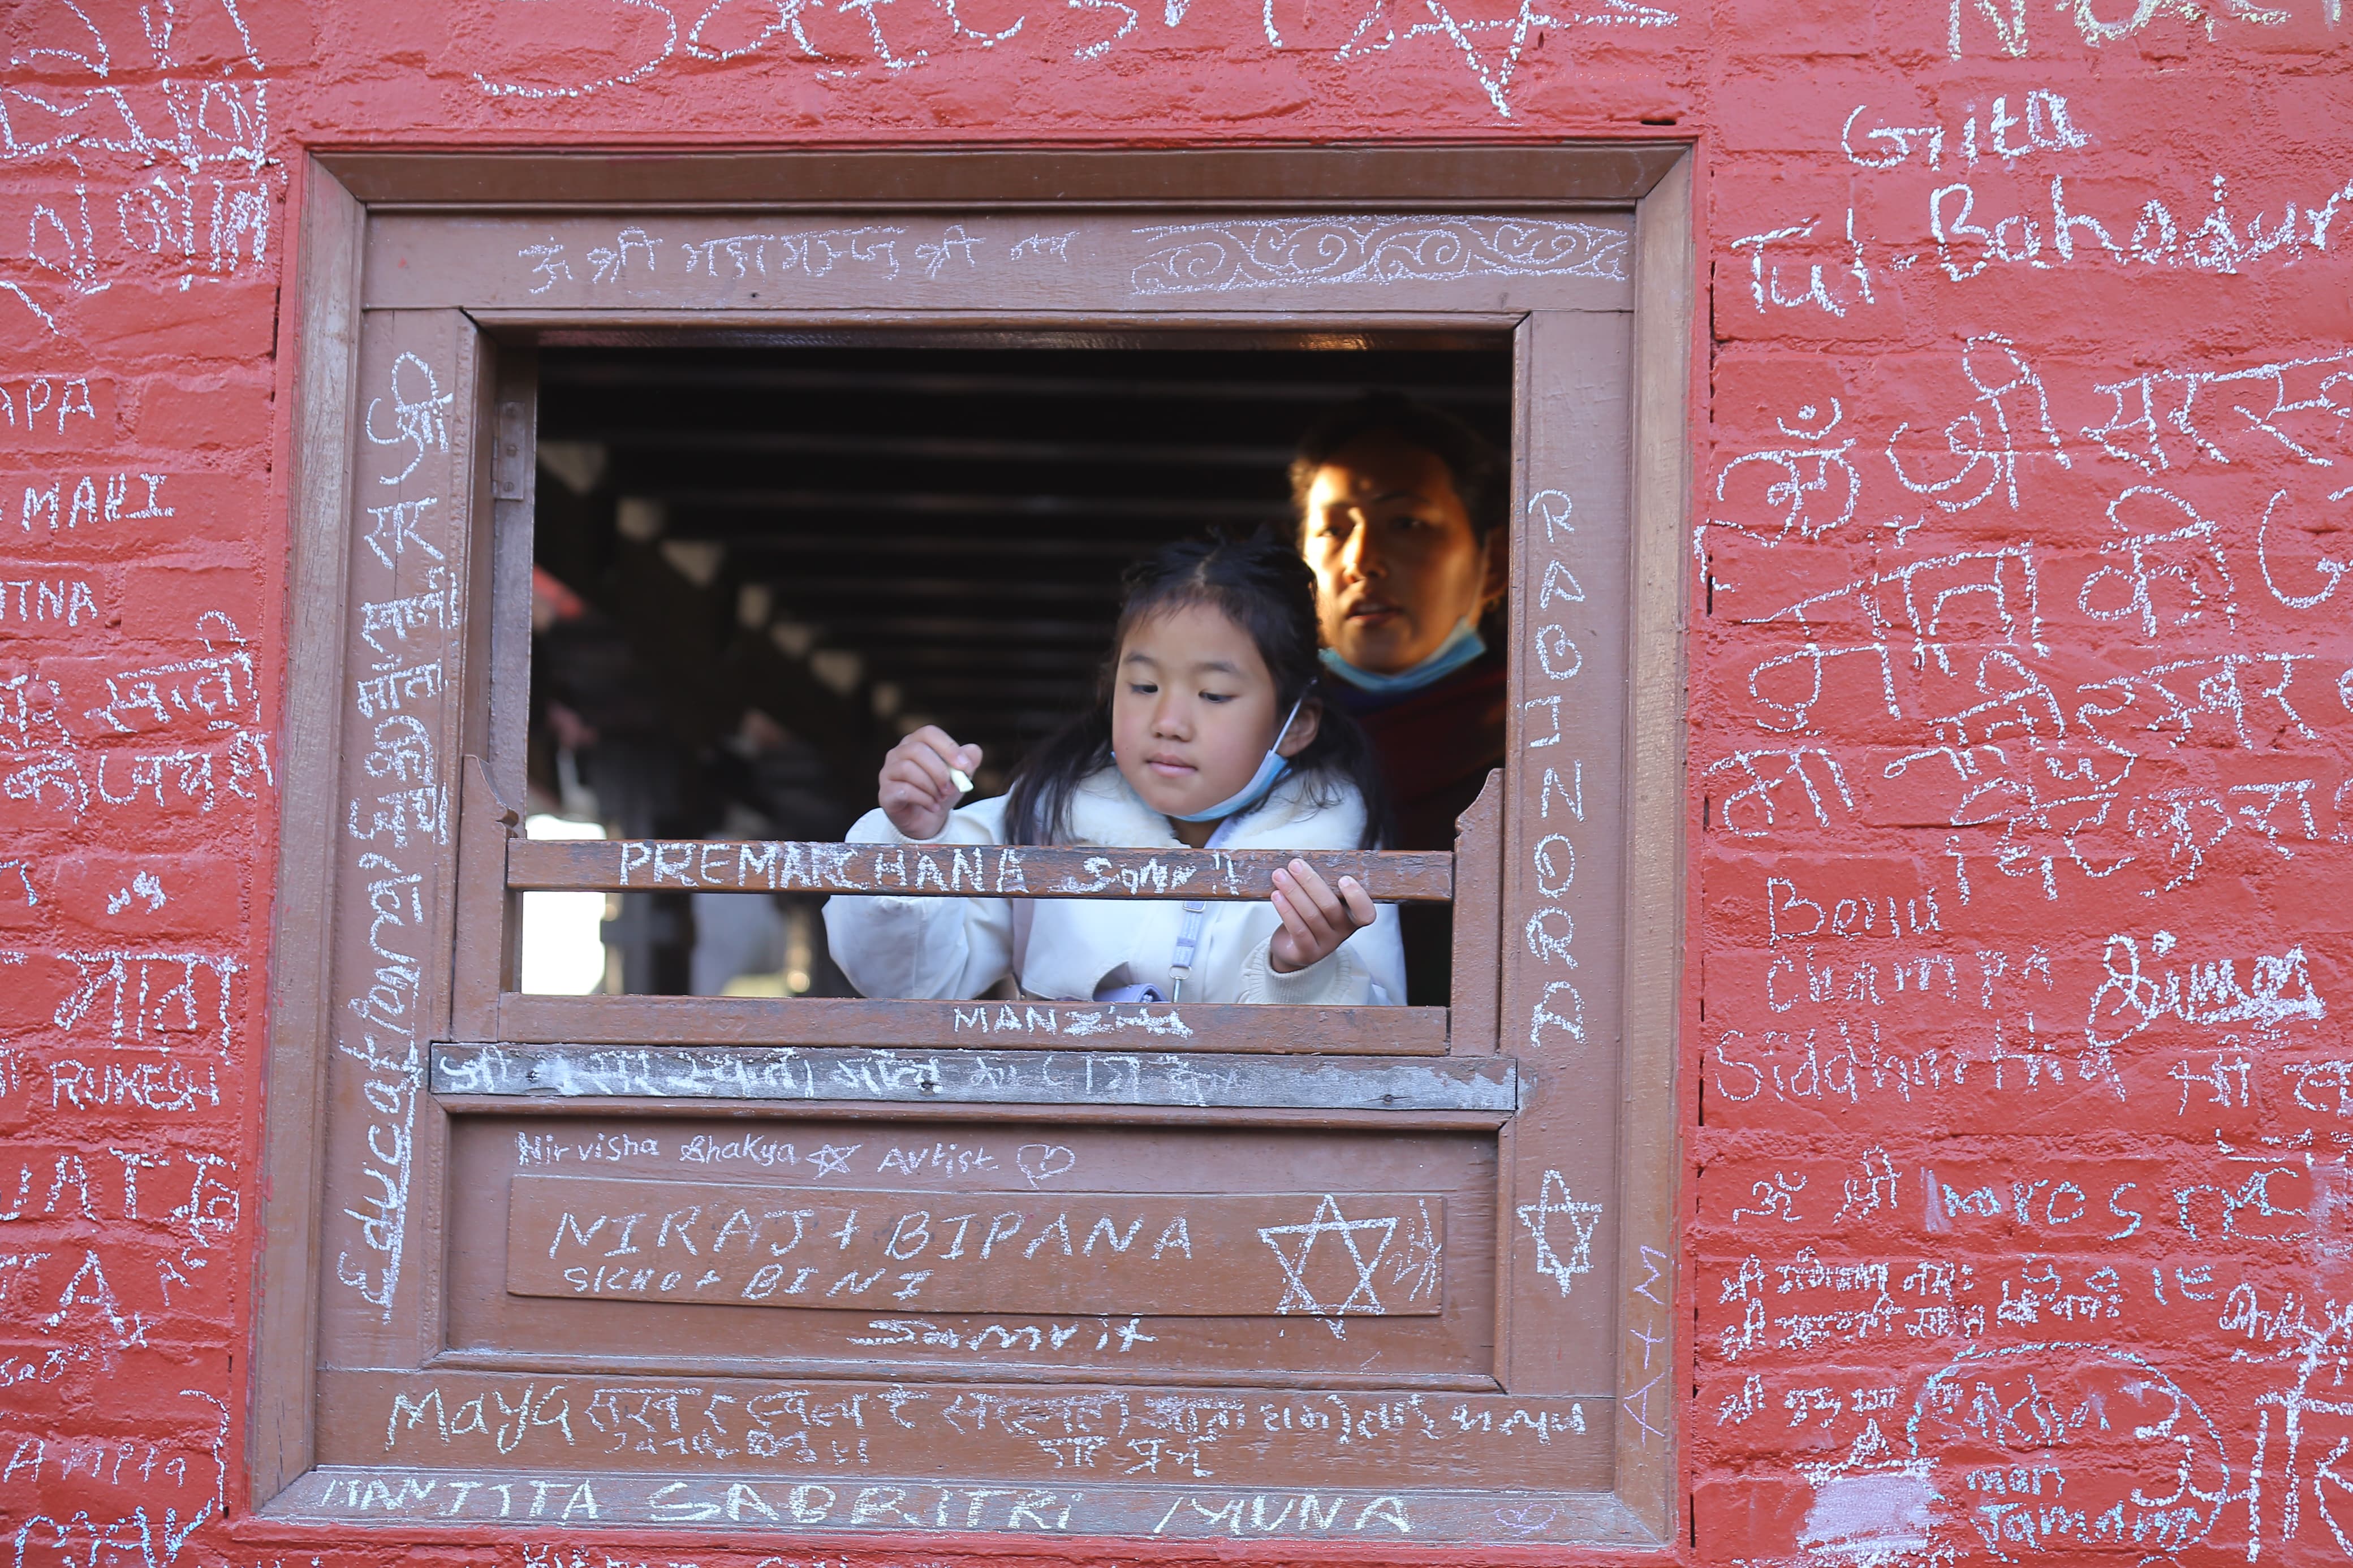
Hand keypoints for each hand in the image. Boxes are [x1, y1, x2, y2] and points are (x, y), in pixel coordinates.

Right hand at [878, 726, 981, 840]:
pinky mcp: (885, 793)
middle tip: (952, 788)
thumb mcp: (960, 777)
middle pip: (917, 750)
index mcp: (916, 743)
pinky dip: (924, 799)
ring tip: (942, 798)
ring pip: (907, 768)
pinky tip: (933, 807)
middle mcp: (897, 754)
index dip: (948, 747)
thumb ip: (969, 761)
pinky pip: (903, 790)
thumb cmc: (941, 792)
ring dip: (931, 786)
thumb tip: (973, 752)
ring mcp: (888, 773)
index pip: (928, 733)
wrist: (927, 821)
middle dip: (940, 771)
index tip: (965, 766)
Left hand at [1267, 859, 1375, 973]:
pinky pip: (1298, 929)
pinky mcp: (1306, 952)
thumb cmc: (1310, 917)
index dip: (1357, 897)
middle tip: (1295, 865)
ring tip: (1279, 875)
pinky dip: (1286, 910)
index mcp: (1352, 918)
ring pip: (1311, 916)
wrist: (1293, 948)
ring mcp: (1325, 944)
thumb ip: (1322, 886)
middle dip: (1311, 882)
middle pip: (1330, 907)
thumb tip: (1306, 861)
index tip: (1344, 878)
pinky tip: (1276, 895)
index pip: (1365, 913)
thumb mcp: (1321, 903)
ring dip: (1293, 892)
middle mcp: (1342, 932)